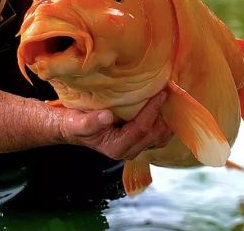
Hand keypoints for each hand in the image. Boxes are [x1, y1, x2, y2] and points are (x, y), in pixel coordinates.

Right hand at [58, 91, 172, 160]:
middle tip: (170, 92)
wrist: (72, 127)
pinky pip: (157, 133)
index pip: (141, 129)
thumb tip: (107, 116)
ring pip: (160, 137)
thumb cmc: (74, 123)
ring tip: (171, 98)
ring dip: (167, 119)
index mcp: (117, 147)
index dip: (152, 111)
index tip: (161, 93)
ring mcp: (135, 146)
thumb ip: (90, 122)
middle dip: (164, 114)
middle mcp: (129, 150)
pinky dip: (163, 119)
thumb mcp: (77, 122)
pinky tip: (164, 104)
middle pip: (155, 135)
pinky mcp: (138, 139)